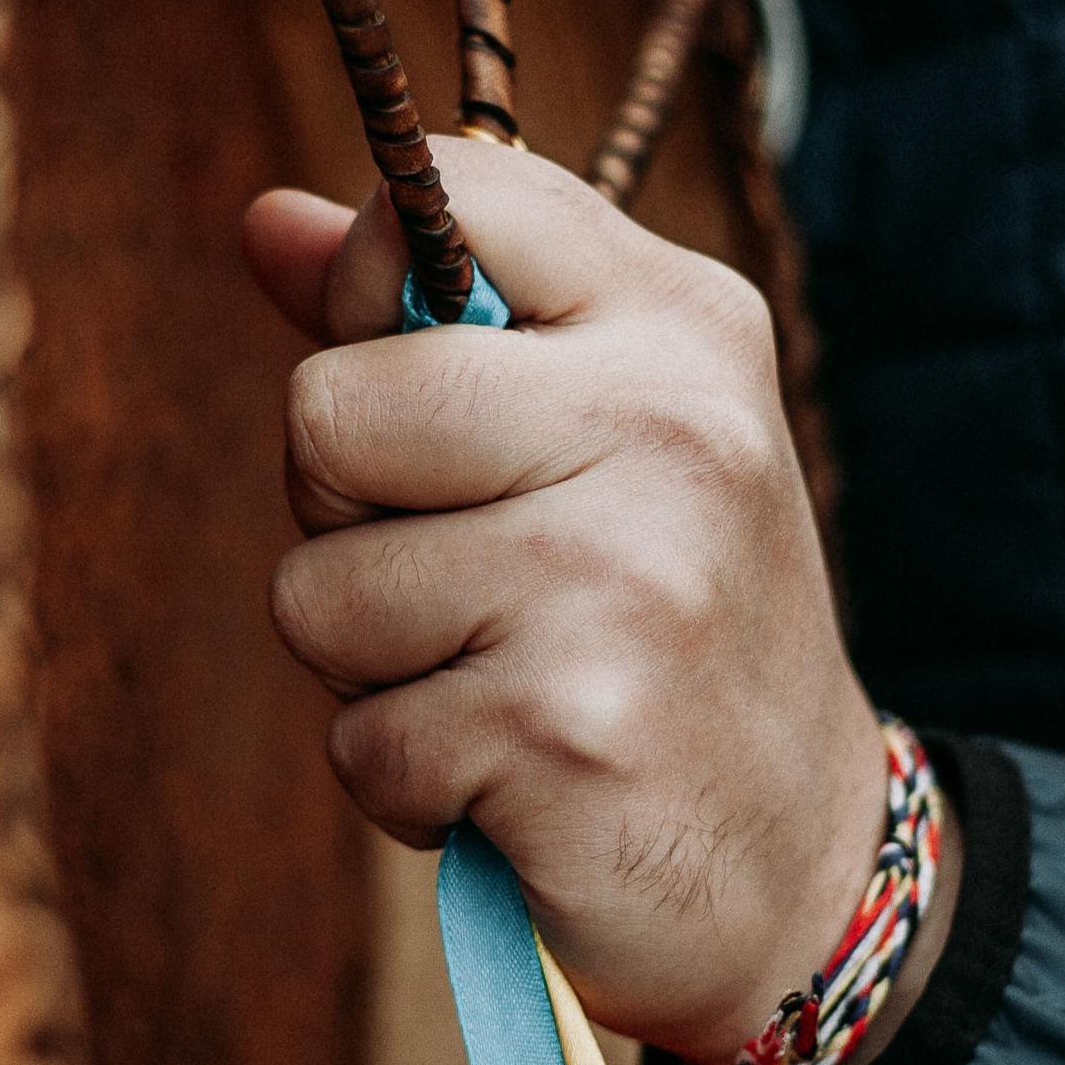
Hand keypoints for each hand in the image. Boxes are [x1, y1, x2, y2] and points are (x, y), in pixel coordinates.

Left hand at [243, 141, 901, 1064]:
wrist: (798, 868)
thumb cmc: (658, 625)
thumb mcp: (588, 436)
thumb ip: (425, 323)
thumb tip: (266, 223)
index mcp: (680, 323)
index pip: (453, 196)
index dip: (377, 296)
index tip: (435, 395)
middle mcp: (670, 424)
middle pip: (328, 409)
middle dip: (348, 519)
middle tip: (470, 580)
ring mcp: (623, 575)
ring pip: (317, 590)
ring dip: (377, 672)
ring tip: (505, 683)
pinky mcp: (568, 726)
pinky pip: (360, 739)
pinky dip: (411, 785)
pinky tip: (517, 779)